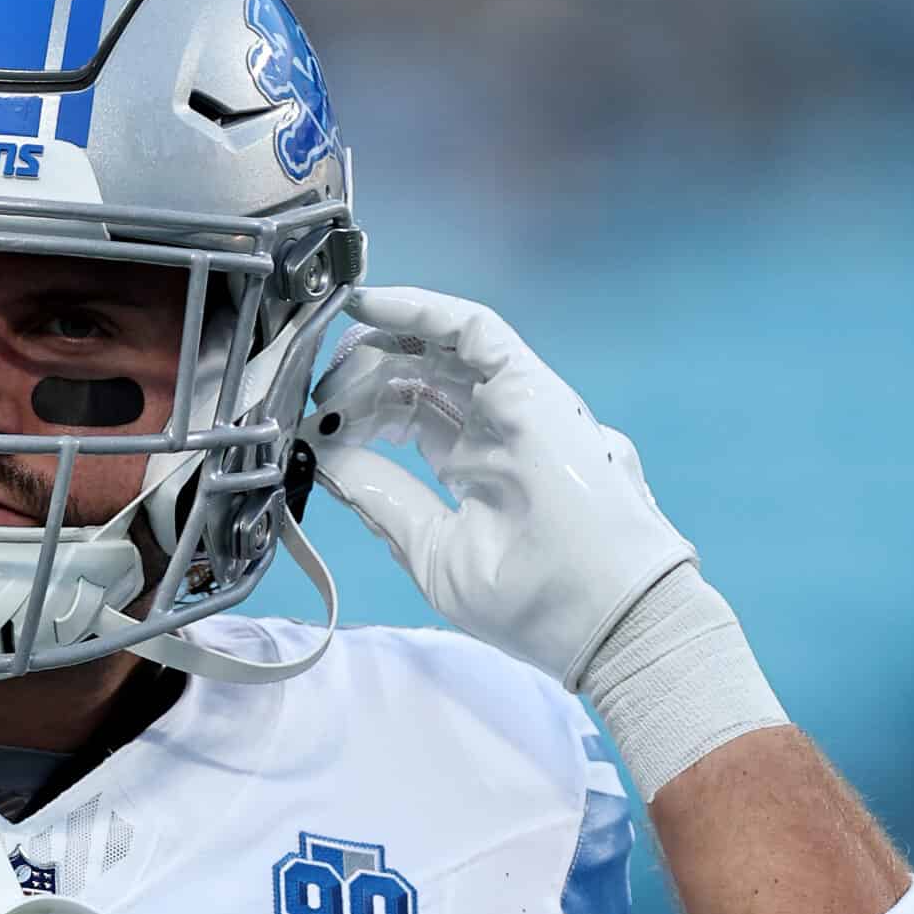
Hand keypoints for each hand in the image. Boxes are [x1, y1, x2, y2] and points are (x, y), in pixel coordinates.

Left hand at [304, 287, 693, 688]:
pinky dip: (421, 310)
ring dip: (377, 345)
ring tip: (328, 351)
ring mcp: (513, 405)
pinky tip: (370, 303)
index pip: (409, 421)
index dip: (357, 415)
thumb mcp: (428, 547)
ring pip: (437, 351)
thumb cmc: (527, 598)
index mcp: (475, 472)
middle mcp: (494, 432)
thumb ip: (379, 495)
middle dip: (358, 382)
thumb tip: (325, 455)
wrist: (600, 611)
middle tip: (315, 396)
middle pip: (416, 382)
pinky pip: (472, 329)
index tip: (312, 425)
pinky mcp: (529, 384)